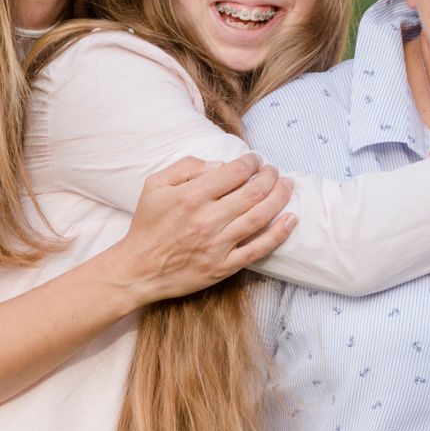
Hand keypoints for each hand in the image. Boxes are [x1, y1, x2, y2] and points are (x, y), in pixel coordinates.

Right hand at [107, 154, 295, 304]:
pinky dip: (278, 234)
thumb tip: (219, 165)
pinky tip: (291, 219)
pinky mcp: (224, 266)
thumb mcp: (154, 186)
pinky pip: (258, 249)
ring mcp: (218, 245)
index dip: (251, 162)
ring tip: (287, 186)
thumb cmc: (147, 225)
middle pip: (253, 192)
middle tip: (274, 171)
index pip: (234, 172)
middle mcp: (207, 219)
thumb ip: (185, 167)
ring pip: (260, 217)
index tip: (255, 160)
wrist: (138, 269)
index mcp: (191, 197)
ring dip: (280, 198)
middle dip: (270, 176)